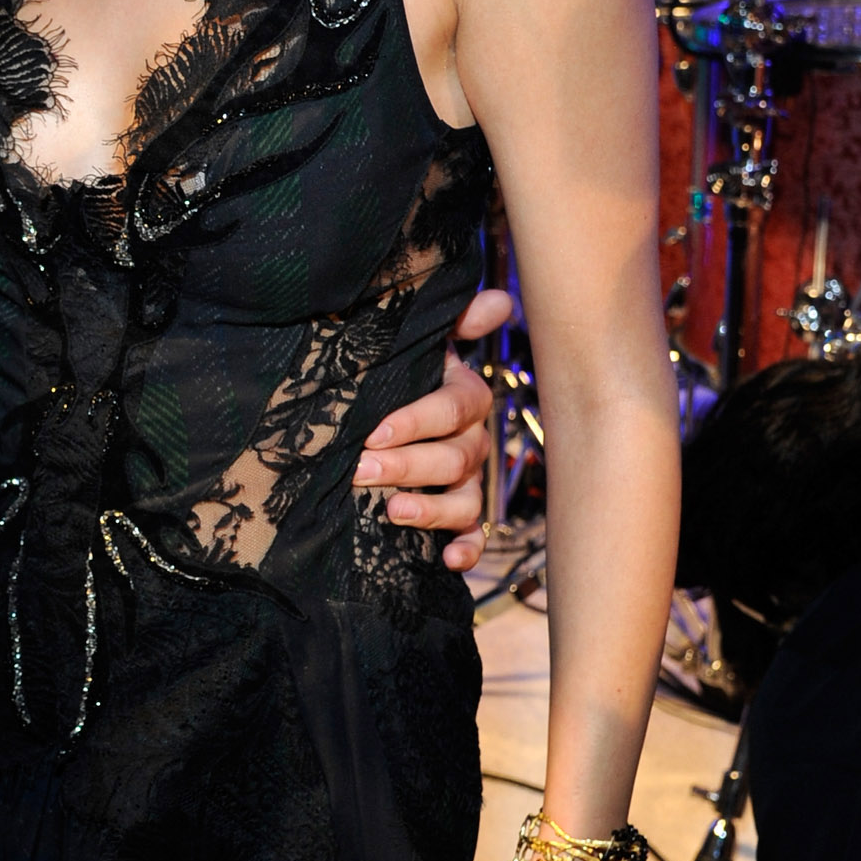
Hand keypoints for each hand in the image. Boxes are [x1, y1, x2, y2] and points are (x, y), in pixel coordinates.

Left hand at [353, 286, 511, 572]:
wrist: (377, 410)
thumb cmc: (397, 372)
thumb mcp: (418, 342)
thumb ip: (455, 321)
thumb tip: (499, 300)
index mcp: (463, 397)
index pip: (454, 408)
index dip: (417, 420)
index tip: (375, 432)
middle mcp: (471, 439)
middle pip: (455, 458)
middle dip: (408, 466)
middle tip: (361, 470)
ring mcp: (467, 480)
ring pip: (465, 500)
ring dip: (432, 510)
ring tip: (392, 512)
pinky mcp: (460, 515)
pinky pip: (474, 534)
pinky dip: (466, 550)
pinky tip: (448, 561)